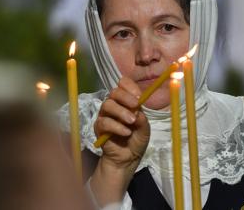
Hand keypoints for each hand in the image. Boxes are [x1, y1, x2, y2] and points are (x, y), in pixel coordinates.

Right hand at [90, 77, 149, 205]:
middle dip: (126, 97)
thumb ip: (142, 117)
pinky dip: (116, 126)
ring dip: (121, 112)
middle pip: (114, 92)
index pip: (123, 84)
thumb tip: (137, 109)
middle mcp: (114, 105)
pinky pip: (104, 122)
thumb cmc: (136, 139)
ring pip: (107, 105)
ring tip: (132, 122)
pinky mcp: (98, 127)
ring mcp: (105, 115)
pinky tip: (126, 132)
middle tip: (136, 105)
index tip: (139, 96)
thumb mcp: (144, 128)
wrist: (128, 158)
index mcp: (126, 101)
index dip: (130, 87)